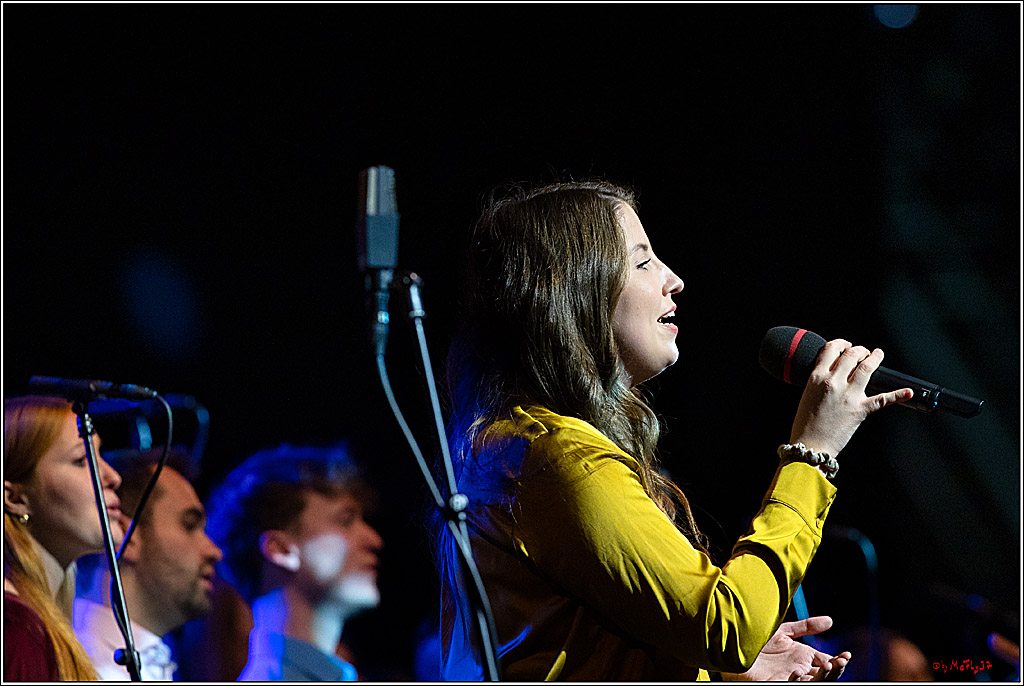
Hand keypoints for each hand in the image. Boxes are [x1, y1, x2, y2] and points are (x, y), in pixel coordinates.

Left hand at [722, 616, 850, 681]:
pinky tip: (800, 674)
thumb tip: (830, 621)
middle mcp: (800, 669)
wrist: (734, 643)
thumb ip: (806, 626)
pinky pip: (793, 685)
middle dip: (835, 670)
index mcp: (804, 657)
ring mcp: (790, 677)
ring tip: (828, 666)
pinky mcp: (778, 682)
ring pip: (814, 682)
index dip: (838, 661)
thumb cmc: (756, 638)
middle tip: (840, 662)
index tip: (845, 655)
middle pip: (825, 675)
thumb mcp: (784, 630)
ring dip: (823, 677)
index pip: (828, 662)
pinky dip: (800, 681)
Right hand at [790, 339, 912, 456]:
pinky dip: (898, 395)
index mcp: (816, 377)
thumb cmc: (805, 423)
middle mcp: (833, 382)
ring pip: (866, 368)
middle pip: (851, 354)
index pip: (831, 349)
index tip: (846, 345)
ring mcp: (848, 395)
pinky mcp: (860, 409)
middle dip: (860, 350)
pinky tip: (908, 392)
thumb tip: (834, 373)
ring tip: (878, 354)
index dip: (841, 343)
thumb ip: (820, 381)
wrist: (810, 446)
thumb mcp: (807, 395)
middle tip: (863, 352)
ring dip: (875, 358)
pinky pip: (883, 399)